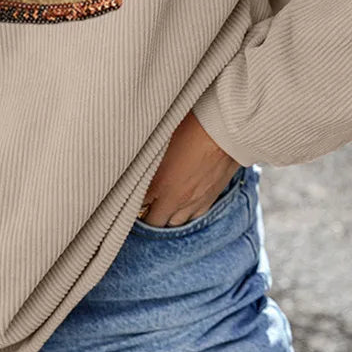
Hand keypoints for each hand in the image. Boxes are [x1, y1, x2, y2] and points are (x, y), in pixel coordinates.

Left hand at [139, 110, 242, 226]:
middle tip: (141, 205)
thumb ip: (146, 159)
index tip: (126, 196)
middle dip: (147, 216)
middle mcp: (175, 199)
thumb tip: (134, 163)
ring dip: (166, 217)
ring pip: (175, 223)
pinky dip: (185, 215)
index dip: (129, 201)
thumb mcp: (160, 140)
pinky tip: (180, 206)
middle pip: (155, 222)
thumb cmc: (192, 128)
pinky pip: (194, 217)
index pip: (136, 206)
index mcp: (159, 185)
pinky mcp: (210, 199)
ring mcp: (194, 202)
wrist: (225, 131)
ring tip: (160, 206)